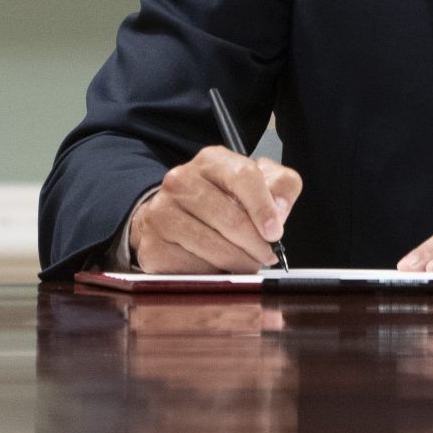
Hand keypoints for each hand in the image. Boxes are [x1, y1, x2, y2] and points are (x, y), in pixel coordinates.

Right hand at [132, 147, 301, 272]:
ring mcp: (161, 212)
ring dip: (237, 262)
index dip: (262, 207)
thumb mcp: (260, 182)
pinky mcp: (151, 244)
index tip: (275, 233)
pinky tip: (218, 267)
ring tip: (248, 264)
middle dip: (255, 244)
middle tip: (267, 256)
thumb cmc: (224, 199)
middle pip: (229, 218)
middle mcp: (181, 181)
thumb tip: (279, 209)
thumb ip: (281, 187)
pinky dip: (211, 272)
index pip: (243, 176)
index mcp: (212, 160)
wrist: (174, 216)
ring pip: (210, 245)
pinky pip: (190, 266)